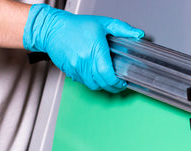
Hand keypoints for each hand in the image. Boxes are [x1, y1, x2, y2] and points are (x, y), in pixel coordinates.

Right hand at [23, 4, 143, 92]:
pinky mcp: (70, 72)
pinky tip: (95, 76)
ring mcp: (76, 68)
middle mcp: (84, 62)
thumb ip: (122, 28)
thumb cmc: (75, 26)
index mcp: (94, 50)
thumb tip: (138, 34)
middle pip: (102, 83)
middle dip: (112, 86)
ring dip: (102, 85)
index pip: (107, 75)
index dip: (117, 82)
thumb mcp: (102, 23)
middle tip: (118, 84)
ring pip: (93, 85)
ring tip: (108, 80)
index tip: (122, 82)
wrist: (52, 29)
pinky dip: (92, 82)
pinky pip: (84, 83)